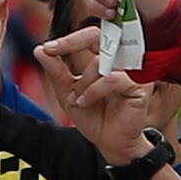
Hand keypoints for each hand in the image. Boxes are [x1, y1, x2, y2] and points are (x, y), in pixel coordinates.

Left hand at [33, 41, 153, 161]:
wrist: (109, 143)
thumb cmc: (94, 118)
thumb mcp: (68, 92)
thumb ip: (57, 71)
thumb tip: (40, 50)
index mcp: (106, 59)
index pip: (90, 37)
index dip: (69, 39)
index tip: (48, 48)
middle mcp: (120, 61)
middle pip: (98, 36)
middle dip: (72, 42)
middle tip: (53, 51)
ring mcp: (132, 72)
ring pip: (101, 63)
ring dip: (82, 81)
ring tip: (76, 99)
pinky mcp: (140, 86)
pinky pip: (112, 80)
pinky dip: (94, 91)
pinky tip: (85, 102)